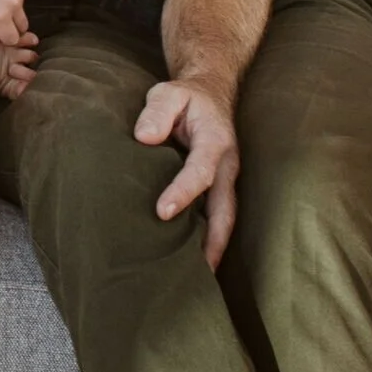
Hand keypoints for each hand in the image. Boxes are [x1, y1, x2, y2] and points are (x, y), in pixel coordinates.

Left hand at [135, 77, 240, 269]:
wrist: (209, 94)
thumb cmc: (185, 97)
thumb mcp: (168, 93)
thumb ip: (157, 111)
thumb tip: (144, 138)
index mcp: (215, 142)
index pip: (201, 171)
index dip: (184, 192)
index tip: (162, 212)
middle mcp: (228, 165)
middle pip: (226, 210)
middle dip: (213, 241)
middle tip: (197, 271)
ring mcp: (227, 180)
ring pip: (225, 219)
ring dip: (214, 248)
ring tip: (198, 279)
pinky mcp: (219, 188)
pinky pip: (217, 217)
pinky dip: (209, 240)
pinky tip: (193, 261)